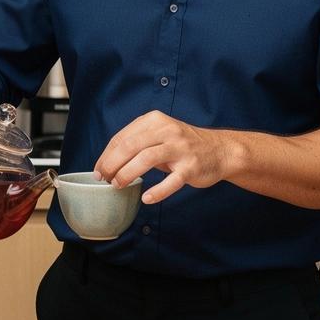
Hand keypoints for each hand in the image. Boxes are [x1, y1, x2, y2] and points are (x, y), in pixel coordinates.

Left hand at [94, 110, 234, 204]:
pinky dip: (157, 191)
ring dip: (127, 173)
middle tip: (104, 178)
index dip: (106, 155)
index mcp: (155, 121)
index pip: (123, 137)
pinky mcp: (191, 167)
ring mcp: (181, 149)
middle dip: (112, 164)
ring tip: (118, 185)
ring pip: (147, 159)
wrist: (220, 150)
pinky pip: (171, 180)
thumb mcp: (161, 133)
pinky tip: (146, 198)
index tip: (98, 170)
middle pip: (131, 146)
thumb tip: (108, 162)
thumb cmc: (184, 144)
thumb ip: (138, 142)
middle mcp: (167, 131)